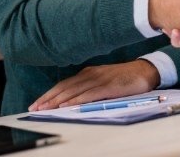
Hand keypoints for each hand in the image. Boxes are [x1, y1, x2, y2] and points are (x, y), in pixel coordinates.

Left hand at [28, 59, 159, 110]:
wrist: (145, 71)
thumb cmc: (124, 78)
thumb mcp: (104, 81)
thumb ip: (89, 88)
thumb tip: (72, 100)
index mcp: (88, 73)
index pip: (64, 84)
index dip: (49, 94)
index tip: (36, 103)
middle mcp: (91, 74)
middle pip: (65, 87)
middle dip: (48, 98)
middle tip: (34, 108)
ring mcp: (99, 79)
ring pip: (73, 91)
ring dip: (57, 101)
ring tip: (45, 109)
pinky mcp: (108, 86)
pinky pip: (88, 94)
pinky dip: (75, 100)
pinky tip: (66, 106)